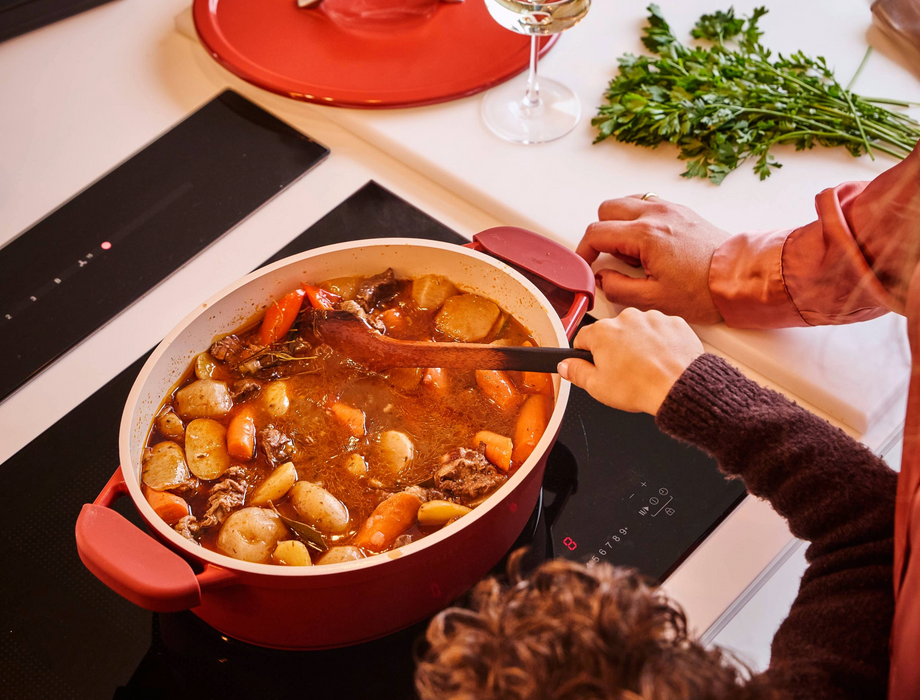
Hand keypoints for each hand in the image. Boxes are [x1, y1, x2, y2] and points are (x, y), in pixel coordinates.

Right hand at [558, 309, 703, 414]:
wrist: (680, 387)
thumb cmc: (641, 387)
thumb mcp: (597, 387)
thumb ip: (576, 372)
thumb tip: (565, 365)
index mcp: (602, 332)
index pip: (583, 338)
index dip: (587, 355)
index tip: (595, 365)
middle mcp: (626, 318)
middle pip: (612, 332)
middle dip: (614, 349)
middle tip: (623, 371)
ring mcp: (651, 318)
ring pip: (637, 330)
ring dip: (638, 344)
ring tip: (646, 367)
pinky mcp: (673, 322)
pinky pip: (660, 330)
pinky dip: (660, 342)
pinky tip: (661, 360)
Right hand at [577, 195, 729, 323]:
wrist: (741, 278)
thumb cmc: (705, 290)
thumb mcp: (654, 299)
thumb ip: (618, 289)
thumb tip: (603, 279)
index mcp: (645, 235)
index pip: (596, 232)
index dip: (584, 251)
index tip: (586, 264)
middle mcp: (656, 214)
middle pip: (607, 209)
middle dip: (600, 233)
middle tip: (609, 258)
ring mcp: (670, 209)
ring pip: (627, 201)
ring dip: (619, 222)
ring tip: (631, 250)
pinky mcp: (682, 211)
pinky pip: (648, 203)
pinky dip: (639, 217)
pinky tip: (647, 241)